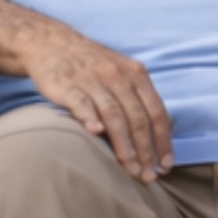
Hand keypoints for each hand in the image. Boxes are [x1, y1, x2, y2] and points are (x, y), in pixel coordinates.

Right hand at [20, 27, 173, 183]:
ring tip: (129, 168)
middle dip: (145, 150)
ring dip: (124, 145)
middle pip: (137, 117)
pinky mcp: (68, 85)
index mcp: (135, 73)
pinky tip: (96, 133)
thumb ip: (138, 98)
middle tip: (148, 175)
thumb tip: (158, 136)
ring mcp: (92, 80)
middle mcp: (117, 75)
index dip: (163, 140)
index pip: (156, 111)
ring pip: (114, 115)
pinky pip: (82, 103)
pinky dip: (90, 117)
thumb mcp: (121, 71)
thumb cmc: (91, 65)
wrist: (52, 42)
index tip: (165, 164)